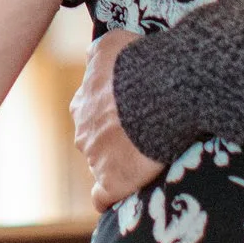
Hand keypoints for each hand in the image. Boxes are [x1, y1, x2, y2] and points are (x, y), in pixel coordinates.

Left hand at [72, 28, 164, 210]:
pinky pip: (103, 198)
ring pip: (101, 167)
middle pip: (95, 142)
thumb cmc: (138, 64)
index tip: (131, 115)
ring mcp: (95, 159)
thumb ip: (99, 52)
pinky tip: (125, 194)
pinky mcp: (112, 182)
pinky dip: (111, 198)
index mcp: (83, 102)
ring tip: (145, 162)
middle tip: (143, 137)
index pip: (90, 114)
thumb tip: (92, 54)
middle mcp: (83, 131)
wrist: (160, 91)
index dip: (110, 116)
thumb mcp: (112, 44)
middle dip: (113, 142)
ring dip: (118, 166)